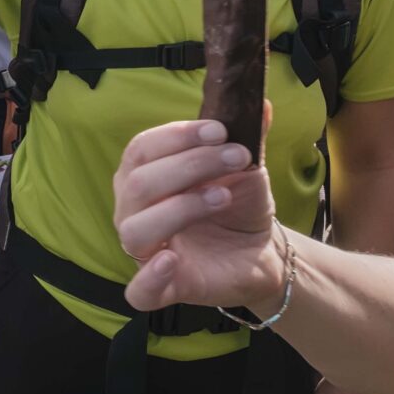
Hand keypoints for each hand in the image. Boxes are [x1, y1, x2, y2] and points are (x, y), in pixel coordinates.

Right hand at [111, 119, 282, 315]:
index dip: (177, 137)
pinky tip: (170, 259)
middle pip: (138, 184)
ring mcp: (145, 251)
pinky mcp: (164, 287)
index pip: (141, 149)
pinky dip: (149, 277)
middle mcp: (133, 211)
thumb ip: (246, 134)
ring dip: (180, 207)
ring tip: (221, 197)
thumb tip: (260, 102)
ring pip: (135, 229)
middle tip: (235, 157)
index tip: (219, 131)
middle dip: (190, 165)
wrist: (260, 249)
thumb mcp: (243, 166)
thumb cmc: (237, 203)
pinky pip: (138, 291)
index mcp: (143, 176)